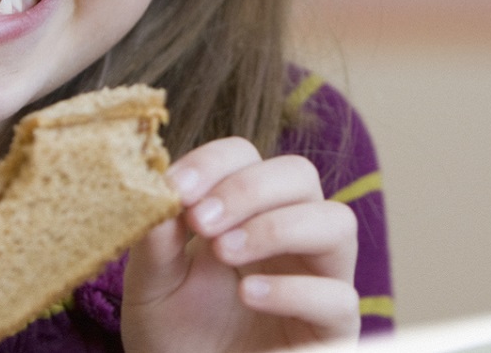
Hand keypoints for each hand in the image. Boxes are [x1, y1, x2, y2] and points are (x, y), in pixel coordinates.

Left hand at [122, 138, 359, 351]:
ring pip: (337, 222)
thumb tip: (159, 190)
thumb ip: (157, 239)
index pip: (246, 156)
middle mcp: (291, 235)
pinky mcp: (332, 328)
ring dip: (279, 226)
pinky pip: (338, 297)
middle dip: (249, 188)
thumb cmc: (174, 335)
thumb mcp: (153, 284)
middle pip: (300, 174)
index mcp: (247, 212)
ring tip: (225, 251)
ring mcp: (319, 278)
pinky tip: (247, 294)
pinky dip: (294, 289)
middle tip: (202, 221)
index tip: (176, 188)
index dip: (215, 163)